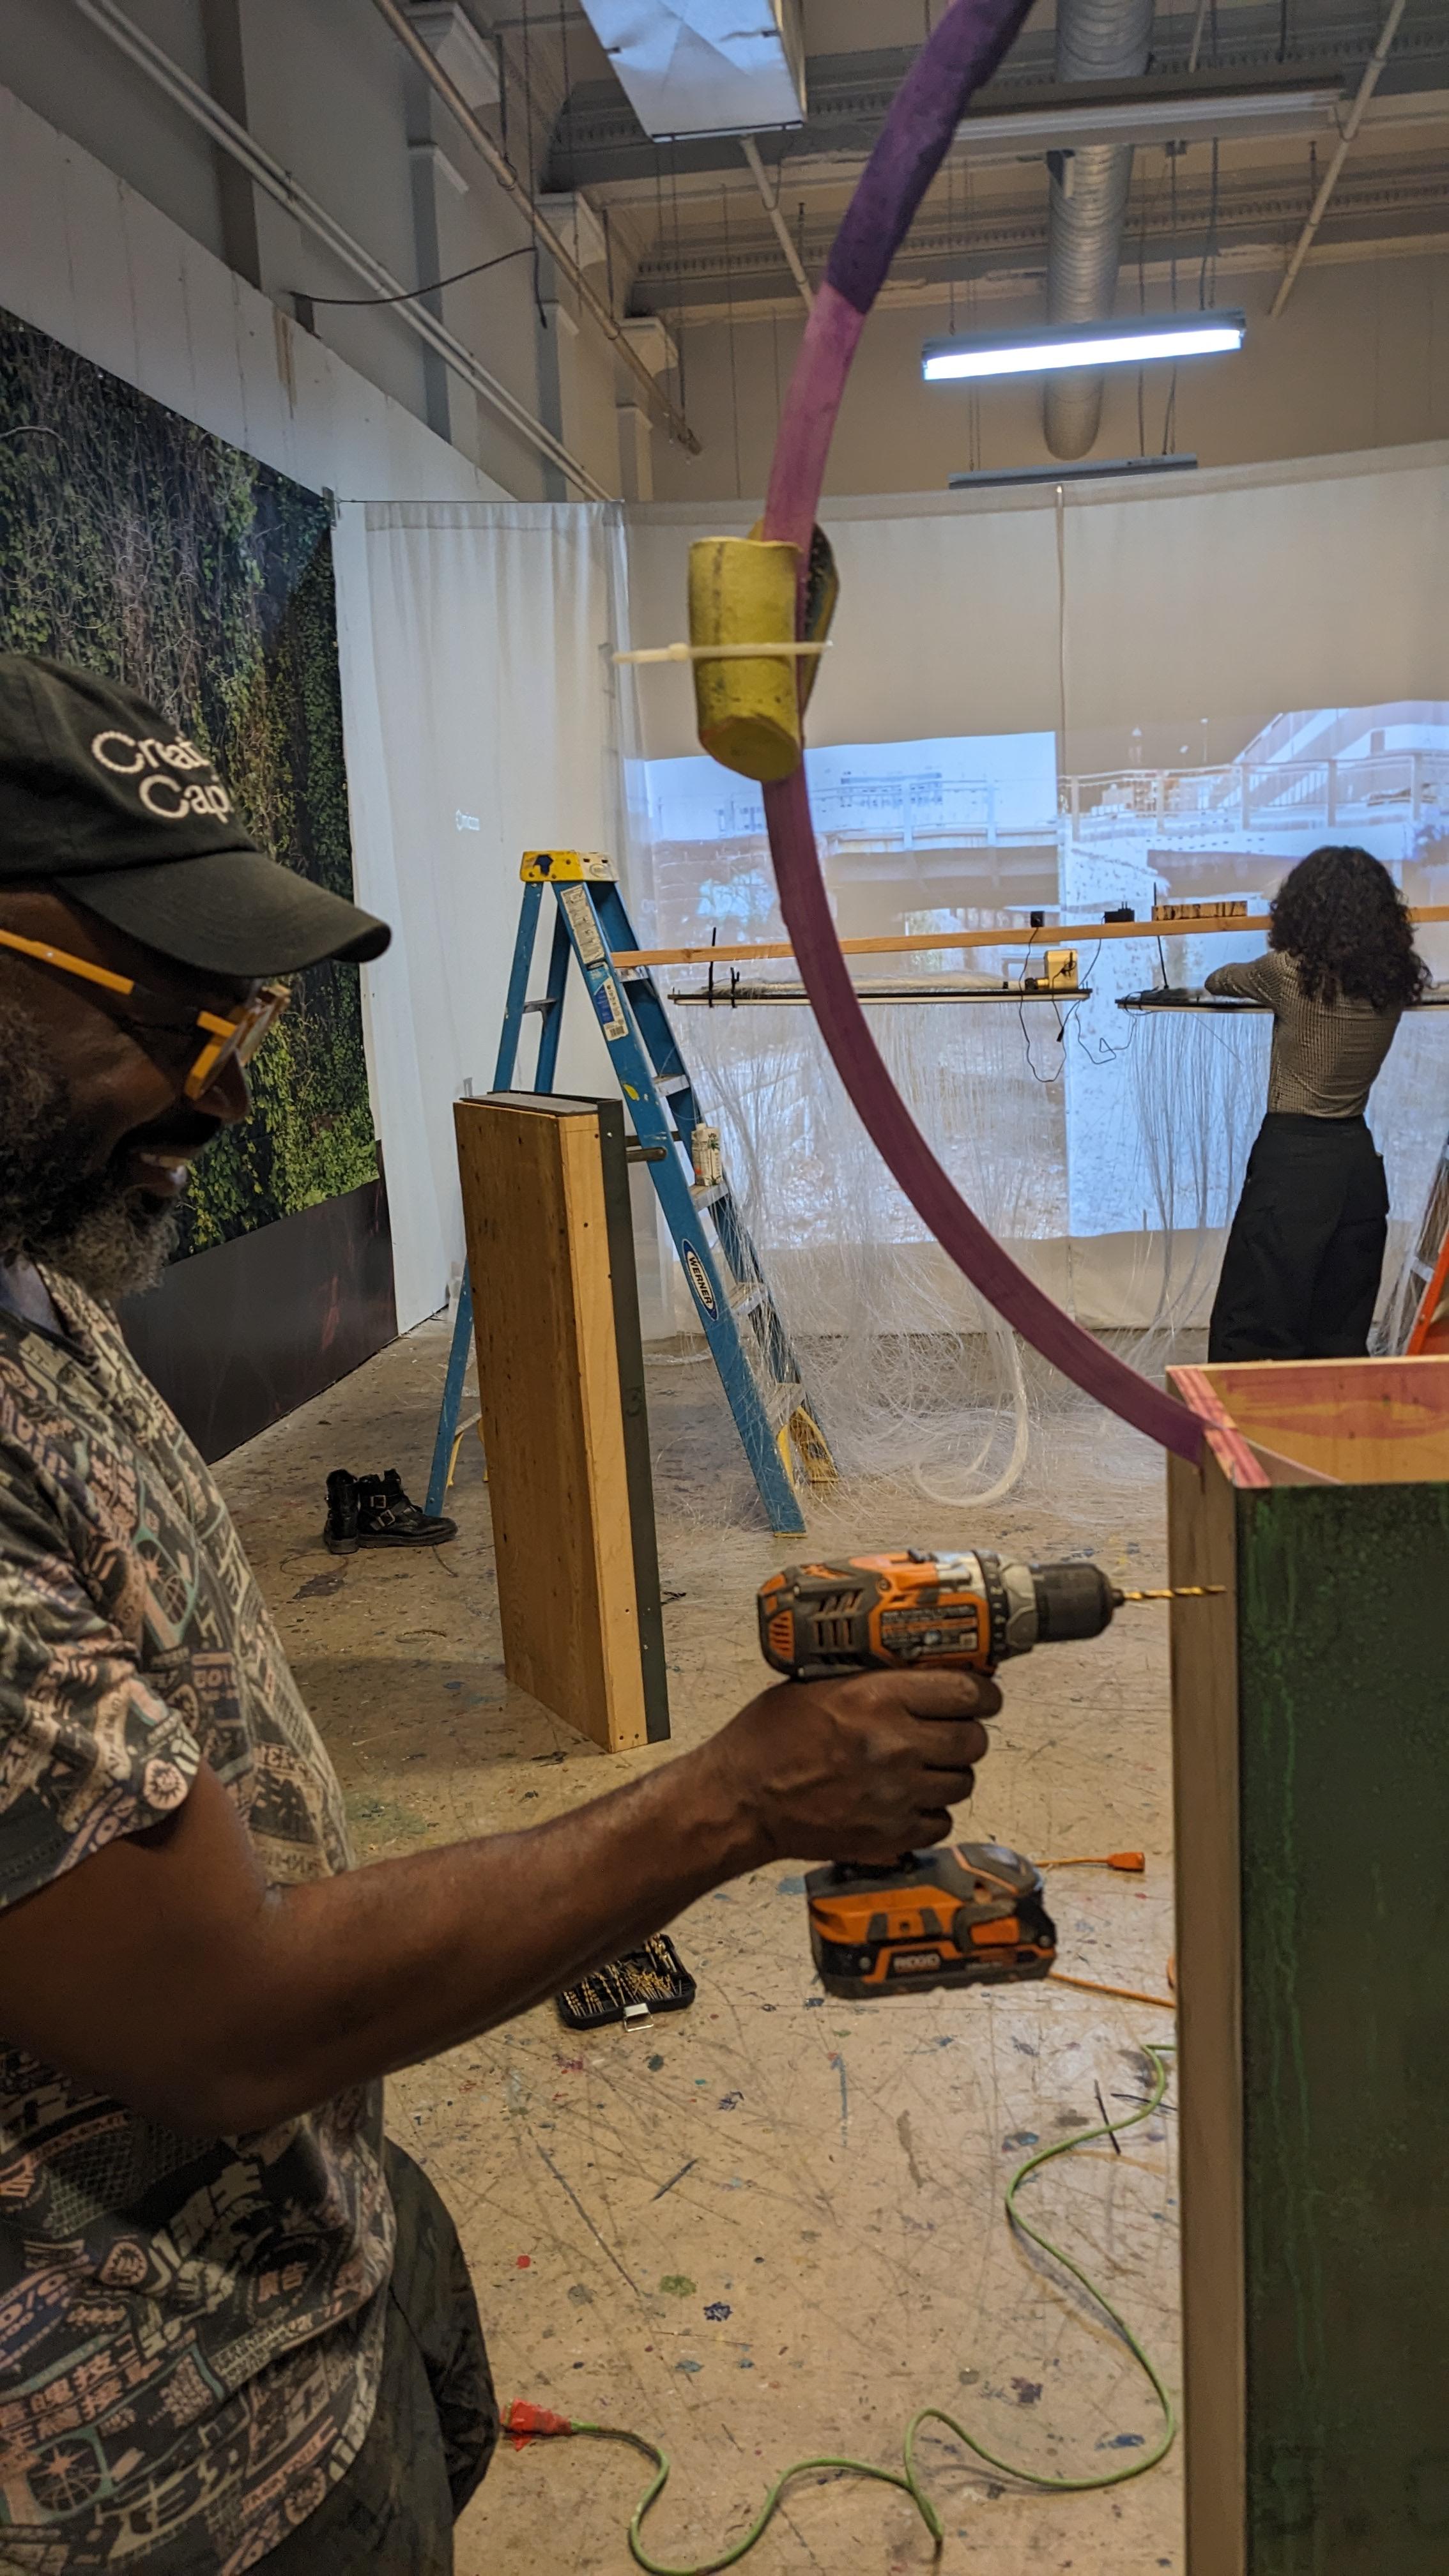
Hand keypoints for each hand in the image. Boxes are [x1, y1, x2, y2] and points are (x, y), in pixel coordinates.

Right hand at [706, 1668, 997, 1864]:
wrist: (742, 1799)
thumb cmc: (770, 1737)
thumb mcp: (818, 1684)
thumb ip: (875, 1679)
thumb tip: (923, 1671)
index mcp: (878, 1698)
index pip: (968, 1692)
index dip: (982, 1693)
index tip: (980, 1694)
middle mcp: (897, 1746)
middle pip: (974, 1739)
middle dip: (967, 1731)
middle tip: (950, 1729)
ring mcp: (898, 1795)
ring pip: (963, 1782)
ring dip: (949, 1772)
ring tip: (924, 1766)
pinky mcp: (892, 1835)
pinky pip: (941, 1822)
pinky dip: (930, 1812)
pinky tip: (906, 1800)